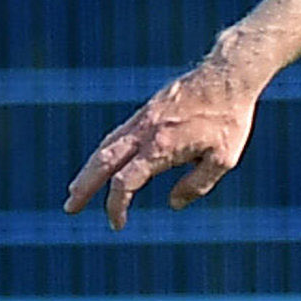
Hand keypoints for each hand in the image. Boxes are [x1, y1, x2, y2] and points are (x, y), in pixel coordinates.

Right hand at [62, 57, 263, 229]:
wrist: (227, 76)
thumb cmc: (229, 119)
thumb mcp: (223, 159)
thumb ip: (197, 185)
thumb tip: (172, 204)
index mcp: (161, 147)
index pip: (126, 182)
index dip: (116, 205)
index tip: (117, 224)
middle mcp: (144, 132)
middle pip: (103, 162)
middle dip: (84, 187)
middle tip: (70, 207)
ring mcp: (143, 119)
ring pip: (106, 147)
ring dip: (89, 170)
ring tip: (78, 189)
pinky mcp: (147, 111)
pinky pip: (118, 134)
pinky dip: (105, 153)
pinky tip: (104, 163)